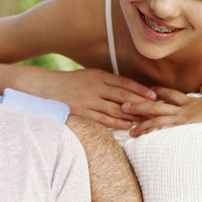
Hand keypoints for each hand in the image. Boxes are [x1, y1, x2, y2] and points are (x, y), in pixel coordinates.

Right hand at [29, 68, 156, 129]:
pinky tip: (127, 125)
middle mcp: (95, 86)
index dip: (140, 90)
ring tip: (145, 120)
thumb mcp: (88, 76)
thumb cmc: (70, 83)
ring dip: (132, 115)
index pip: (124, 83)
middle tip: (156, 109)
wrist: (45, 88)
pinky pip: (102, 118)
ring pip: (115, 108)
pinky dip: (116, 122)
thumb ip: (106, 82)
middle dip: (141, 103)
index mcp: (98, 75)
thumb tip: (126, 90)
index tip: (154, 95)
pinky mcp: (81, 111)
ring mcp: (88, 100)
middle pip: (123, 96)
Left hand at [122, 78, 201, 135]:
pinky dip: (149, 130)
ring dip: (139, 119)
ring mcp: (182, 117)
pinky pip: (161, 127)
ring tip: (127, 123)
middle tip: (125, 104)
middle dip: (140, 104)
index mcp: (193, 102)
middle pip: (157, 105)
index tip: (151, 90)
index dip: (161, 92)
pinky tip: (138, 133)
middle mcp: (184, 108)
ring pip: (155, 116)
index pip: (173, 95)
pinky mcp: (183, 126)